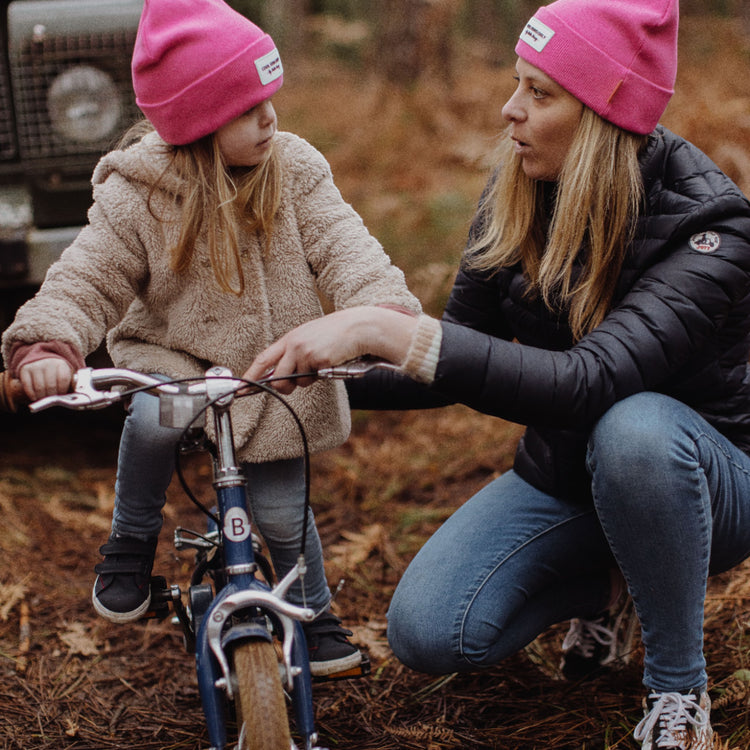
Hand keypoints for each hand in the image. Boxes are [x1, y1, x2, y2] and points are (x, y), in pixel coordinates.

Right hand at [18, 357, 73, 400]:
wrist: (42, 360)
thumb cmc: (56, 372)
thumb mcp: (65, 374)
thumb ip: (69, 384)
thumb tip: (67, 397)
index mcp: (61, 364)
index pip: (63, 379)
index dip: (62, 391)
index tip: (60, 396)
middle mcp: (48, 363)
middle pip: (51, 385)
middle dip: (51, 396)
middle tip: (51, 401)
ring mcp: (36, 366)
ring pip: (39, 387)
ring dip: (42, 397)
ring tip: (44, 400)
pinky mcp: (25, 369)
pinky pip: (27, 385)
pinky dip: (31, 394)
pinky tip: (35, 398)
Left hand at [244, 306, 417, 393]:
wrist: (357, 327)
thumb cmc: (334, 335)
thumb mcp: (308, 339)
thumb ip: (293, 355)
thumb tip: (280, 377)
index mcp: (289, 339)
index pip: (264, 360)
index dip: (251, 376)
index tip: (241, 389)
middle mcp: (294, 345)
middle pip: (277, 378)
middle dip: (283, 387)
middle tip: (293, 384)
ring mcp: (306, 353)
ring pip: (296, 382)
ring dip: (306, 381)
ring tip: (319, 365)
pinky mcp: (319, 361)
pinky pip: (314, 380)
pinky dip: (321, 377)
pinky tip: (330, 363)